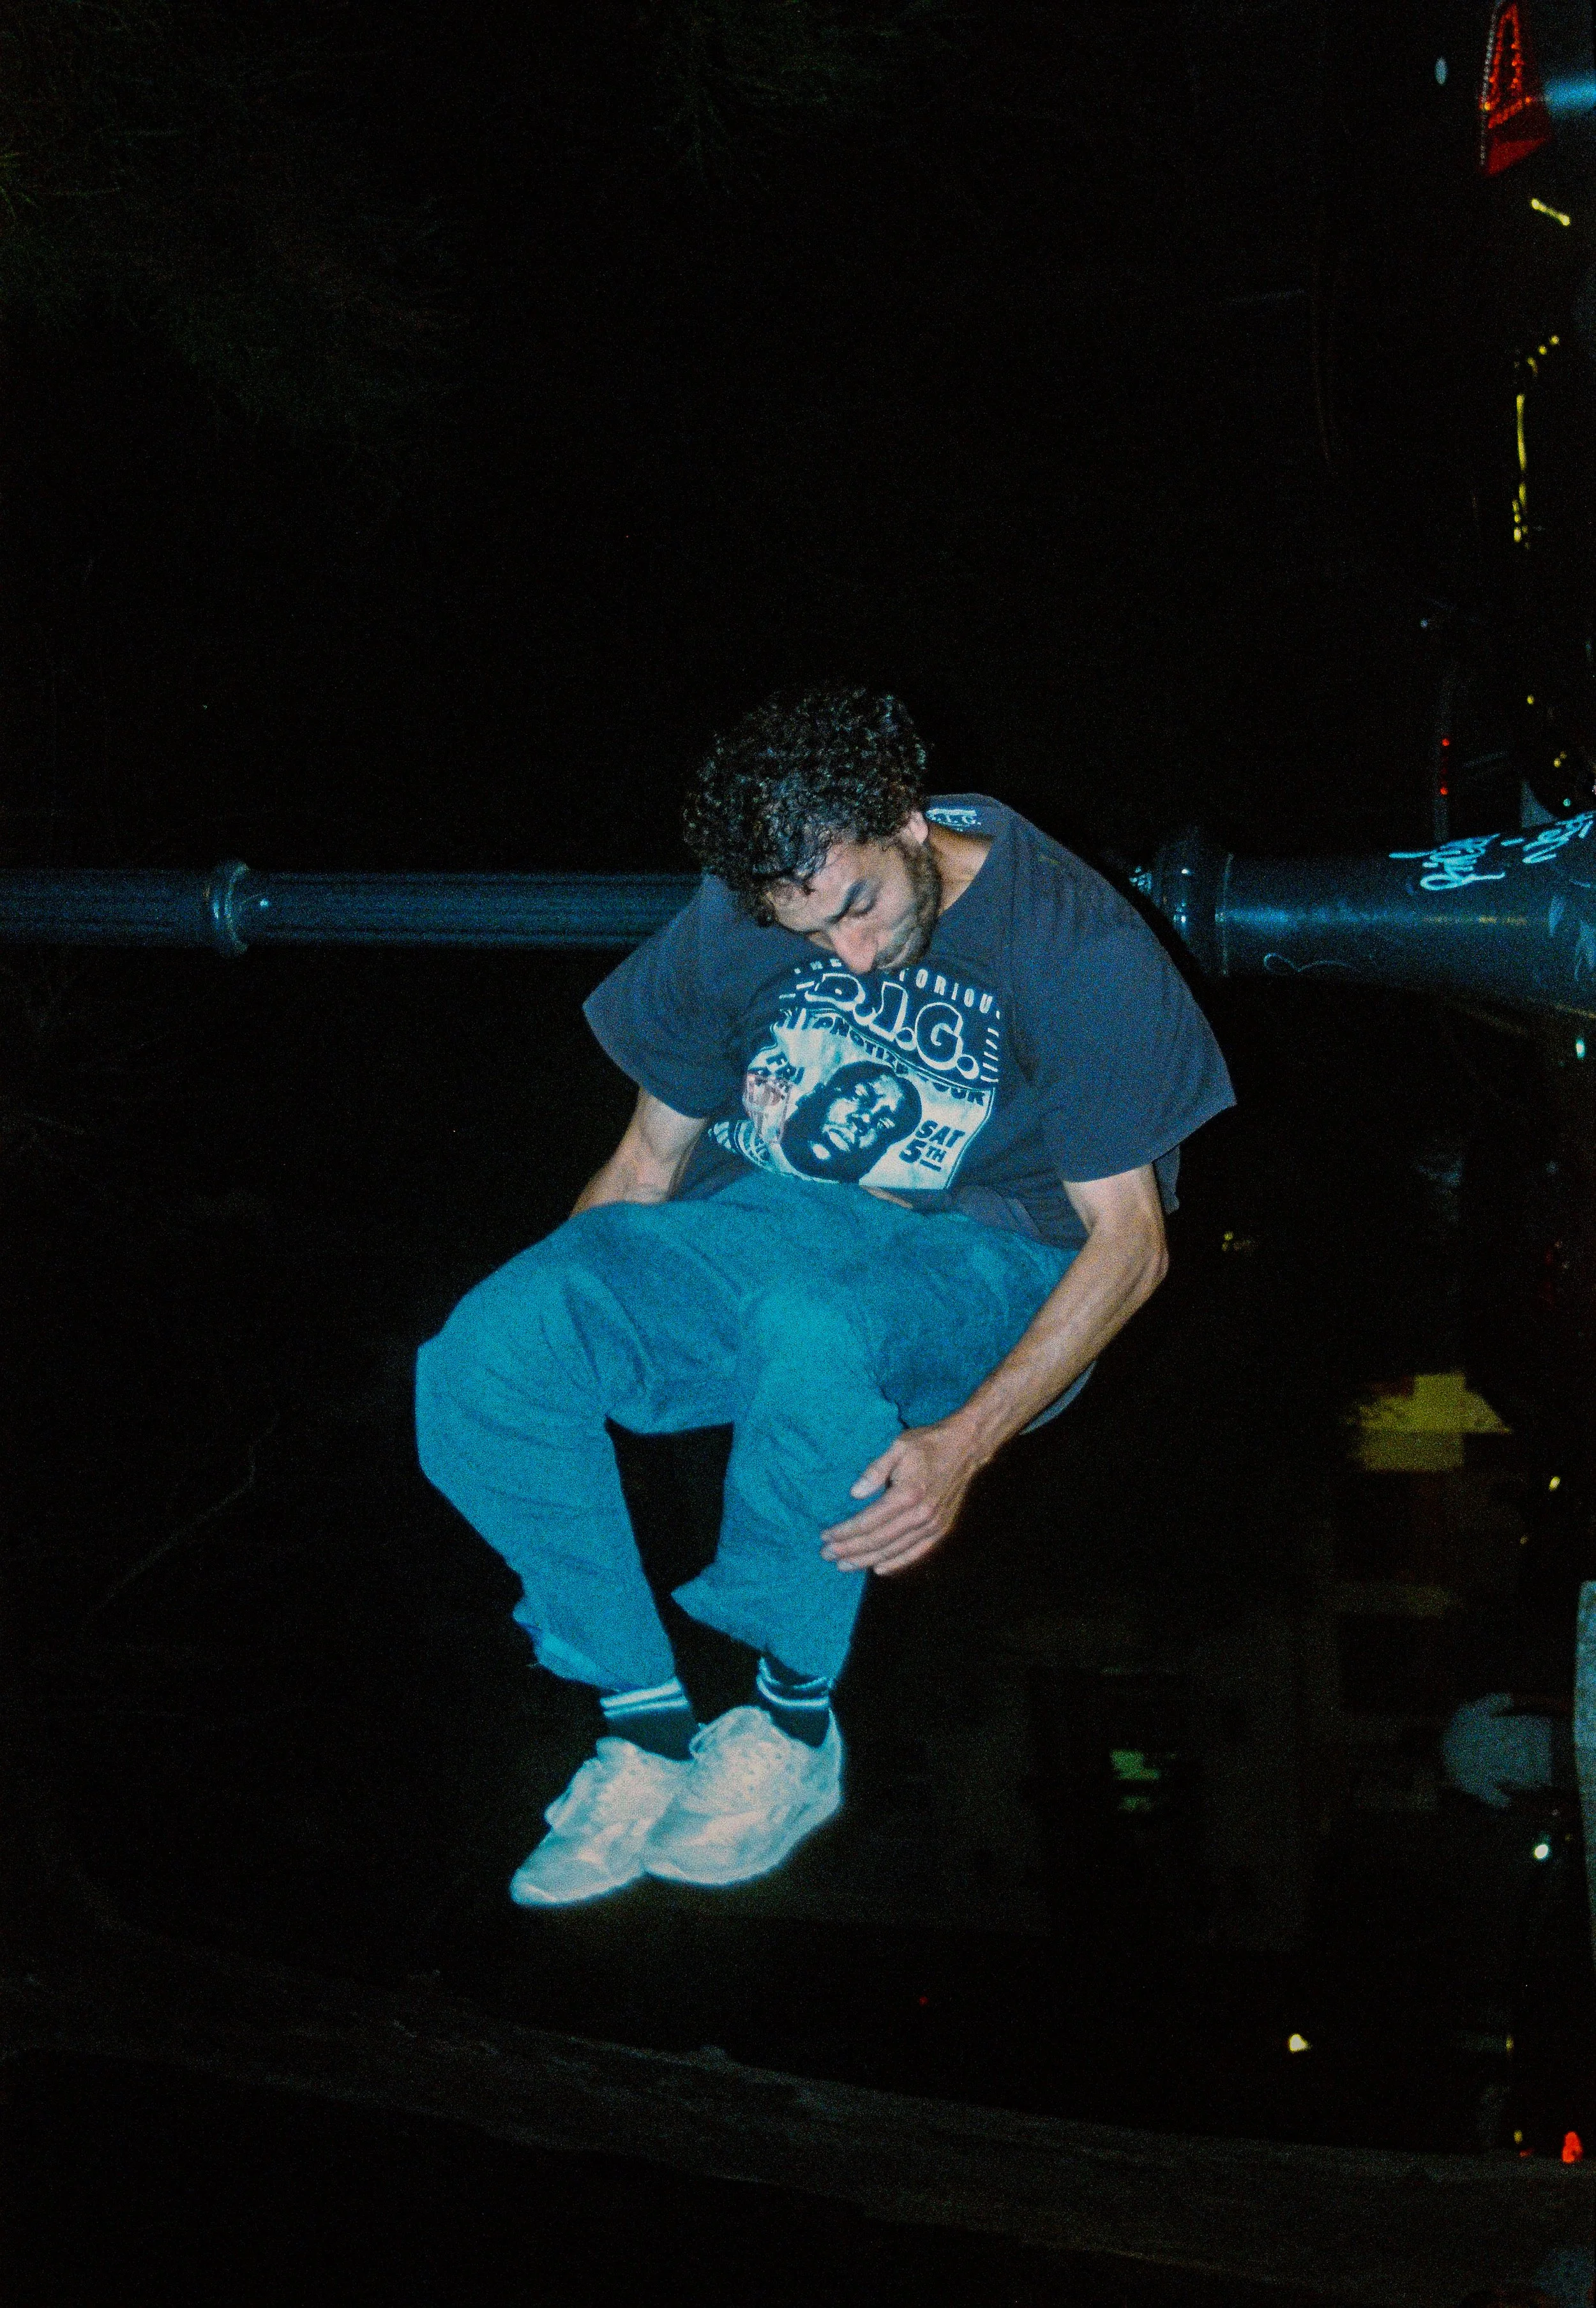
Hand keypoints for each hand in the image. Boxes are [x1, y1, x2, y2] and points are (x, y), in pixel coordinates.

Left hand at [820, 1421, 981, 1576]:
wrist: (966, 1446)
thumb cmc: (929, 1443)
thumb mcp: (899, 1446)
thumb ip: (876, 1470)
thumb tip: (855, 1493)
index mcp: (907, 1493)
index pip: (869, 1521)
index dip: (845, 1532)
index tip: (825, 1537)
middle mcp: (921, 1514)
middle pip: (878, 1540)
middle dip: (850, 1550)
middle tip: (827, 1555)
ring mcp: (933, 1524)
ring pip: (894, 1550)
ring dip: (867, 1560)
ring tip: (844, 1565)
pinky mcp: (942, 1528)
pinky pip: (917, 1552)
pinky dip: (897, 1562)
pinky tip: (878, 1568)